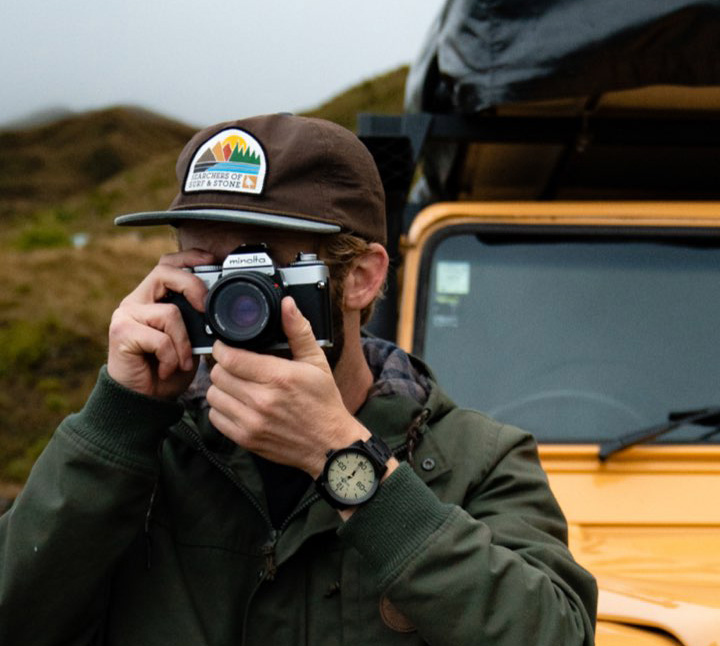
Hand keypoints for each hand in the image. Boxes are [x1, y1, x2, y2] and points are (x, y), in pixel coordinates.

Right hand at [107, 249, 214, 399]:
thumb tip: (216, 305)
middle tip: (206, 307)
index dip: (188, 257)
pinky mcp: (121, 333)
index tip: (210, 260)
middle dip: (192, 286)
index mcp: (151, 298)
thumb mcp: (190, 340)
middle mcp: (136, 301)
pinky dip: (170, 357)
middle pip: (165, 272)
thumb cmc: (167, 370)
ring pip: (170, 312)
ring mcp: (126, 316)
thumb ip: (196, 319)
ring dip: (183, 342)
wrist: (145, 401)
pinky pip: (160, 338)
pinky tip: (165, 369)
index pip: (167, 264)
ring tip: (180, 361)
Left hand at [207, 297, 369, 476]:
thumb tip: (287, 304)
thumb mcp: (316, 362)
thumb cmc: (324, 402)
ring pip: (213, 395)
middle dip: (223, 366)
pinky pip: (215, 417)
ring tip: (235, 383)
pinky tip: (236, 403)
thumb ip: (298, 331)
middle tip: (233, 365)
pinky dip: (221, 408)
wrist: (330, 445)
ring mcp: (252, 422)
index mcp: (279, 377)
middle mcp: (262, 400)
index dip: (223, 348)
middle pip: (218, 374)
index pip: (230, 357)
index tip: (226, 346)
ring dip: (220, 387)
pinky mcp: (246, 439)